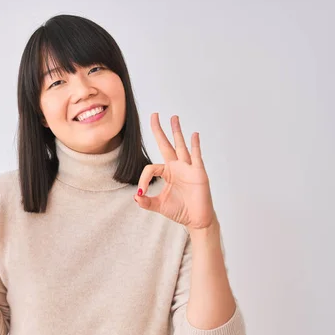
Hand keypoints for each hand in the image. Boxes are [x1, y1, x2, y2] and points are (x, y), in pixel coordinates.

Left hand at [133, 113, 216, 229]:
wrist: (196, 220)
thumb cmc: (180, 211)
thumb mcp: (159, 206)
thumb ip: (146, 202)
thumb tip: (136, 197)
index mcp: (167, 173)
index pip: (150, 168)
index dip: (144, 179)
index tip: (142, 191)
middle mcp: (177, 167)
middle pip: (166, 144)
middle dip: (159, 130)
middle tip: (154, 114)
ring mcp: (188, 168)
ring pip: (181, 146)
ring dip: (177, 131)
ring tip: (173, 117)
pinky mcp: (198, 173)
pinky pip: (196, 156)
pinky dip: (195, 145)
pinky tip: (194, 135)